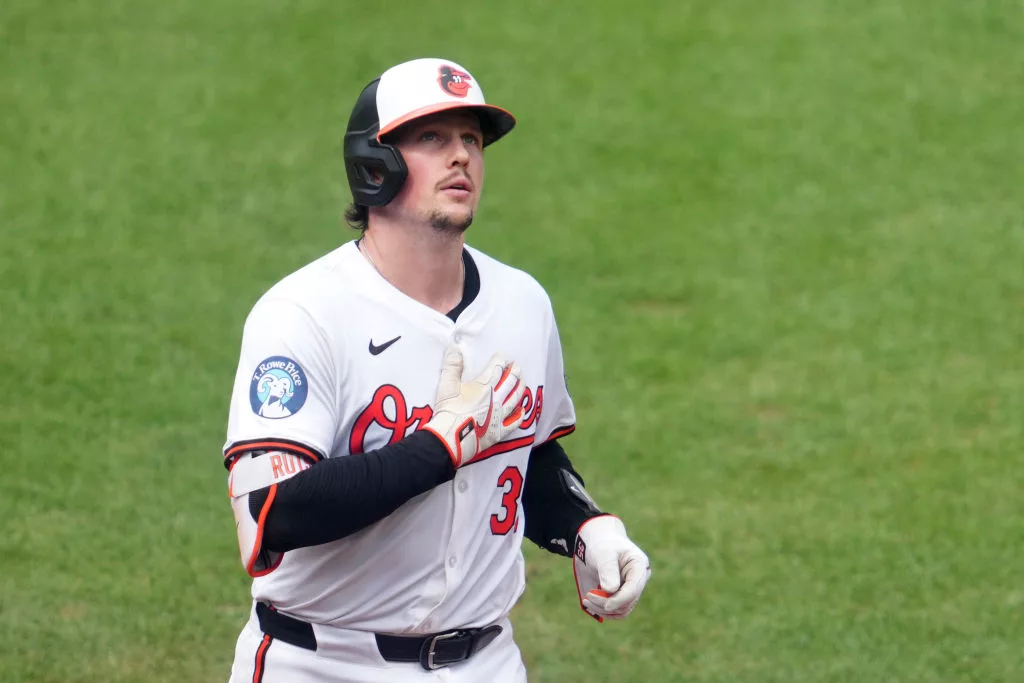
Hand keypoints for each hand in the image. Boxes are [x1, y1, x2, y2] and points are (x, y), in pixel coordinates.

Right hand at [424, 345, 525, 466]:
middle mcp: (496, 398)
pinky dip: (519, 415)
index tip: (502, 356)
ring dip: (520, 389)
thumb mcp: (447, 384)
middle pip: (509, 382)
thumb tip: (454, 347)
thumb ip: (452, 365)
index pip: (496, 369)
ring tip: (523, 382)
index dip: (500, 361)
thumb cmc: (449, 410)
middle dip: (514, 372)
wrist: (452, 438)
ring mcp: (500, 415)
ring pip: (515, 399)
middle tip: (517, 366)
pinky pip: (514, 422)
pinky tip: (522, 411)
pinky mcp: (499, 431)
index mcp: (484, 386)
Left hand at [574, 515, 650, 620]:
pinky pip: (615, 611)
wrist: (596, 544)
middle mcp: (638, 581)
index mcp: (639, 566)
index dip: (620, 599)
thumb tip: (610, 591)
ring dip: (603, 610)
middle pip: (627, 602)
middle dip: (606, 604)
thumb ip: (608, 569)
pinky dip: (602, 610)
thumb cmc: (601, 545)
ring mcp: (630, 590)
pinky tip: (590, 604)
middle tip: (587, 598)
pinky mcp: (621, 597)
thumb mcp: (604, 552)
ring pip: (621, 610)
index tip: (605, 604)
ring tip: (587, 601)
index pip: (633, 588)